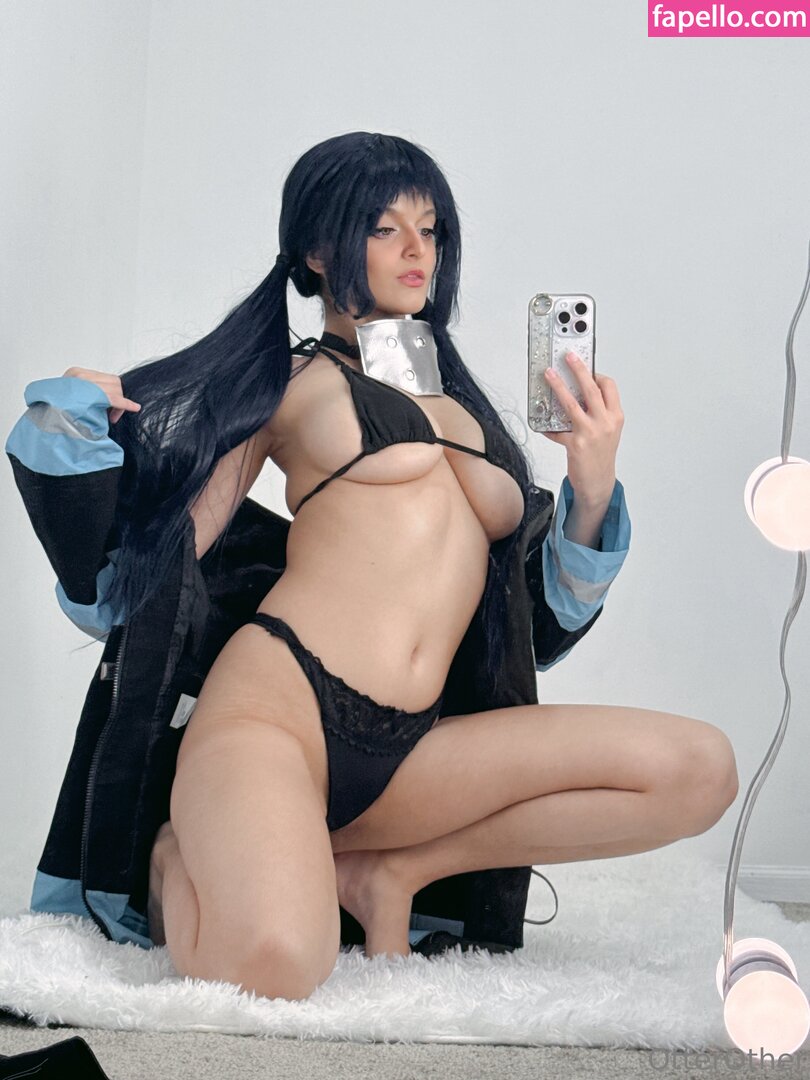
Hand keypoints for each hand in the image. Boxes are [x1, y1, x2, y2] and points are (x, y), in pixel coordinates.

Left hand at [62, 366, 141, 424]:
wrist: (42, 413)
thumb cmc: (60, 418)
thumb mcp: (83, 418)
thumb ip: (100, 413)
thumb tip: (114, 413)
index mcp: (82, 388)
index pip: (110, 394)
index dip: (124, 403)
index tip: (135, 408)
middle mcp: (80, 377)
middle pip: (114, 384)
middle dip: (119, 401)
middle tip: (112, 417)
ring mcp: (78, 373)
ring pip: (111, 379)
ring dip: (114, 394)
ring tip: (106, 409)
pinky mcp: (76, 371)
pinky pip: (100, 377)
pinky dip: (106, 388)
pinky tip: (104, 399)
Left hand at [541, 352, 623, 503]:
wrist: (598, 482)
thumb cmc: (601, 456)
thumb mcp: (607, 431)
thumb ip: (597, 413)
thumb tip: (578, 395)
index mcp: (615, 417)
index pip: (609, 387)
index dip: (597, 375)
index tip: (587, 368)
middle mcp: (605, 423)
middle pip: (591, 389)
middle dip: (579, 370)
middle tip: (568, 357)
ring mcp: (590, 433)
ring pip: (571, 404)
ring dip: (558, 387)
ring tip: (549, 375)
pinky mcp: (576, 445)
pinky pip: (557, 430)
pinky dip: (549, 427)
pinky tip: (544, 426)